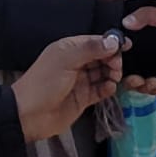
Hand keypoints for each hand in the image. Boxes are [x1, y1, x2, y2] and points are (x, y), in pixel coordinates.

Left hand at [11, 33, 125, 142]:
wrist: (29, 115)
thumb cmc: (45, 82)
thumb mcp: (66, 60)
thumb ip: (91, 49)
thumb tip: (114, 40)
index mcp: (70, 49)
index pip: (96, 41)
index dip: (111, 42)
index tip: (126, 46)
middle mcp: (77, 62)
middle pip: (102, 57)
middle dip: (113, 59)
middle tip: (117, 66)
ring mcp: (81, 81)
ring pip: (104, 72)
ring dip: (112, 73)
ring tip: (114, 77)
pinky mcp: (84, 98)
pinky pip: (101, 89)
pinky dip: (108, 88)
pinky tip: (109, 88)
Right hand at [122, 5, 155, 93]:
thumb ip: (146, 16)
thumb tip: (126, 21)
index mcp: (138, 40)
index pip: (121, 54)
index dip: (117, 61)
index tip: (120, 66)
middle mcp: (142, 55)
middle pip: (127, 72)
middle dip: (130, 80)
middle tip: (137, 80)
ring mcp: (152, 67)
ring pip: (140, 82)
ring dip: (144, 86)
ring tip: (153, 82)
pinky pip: (155, 87)